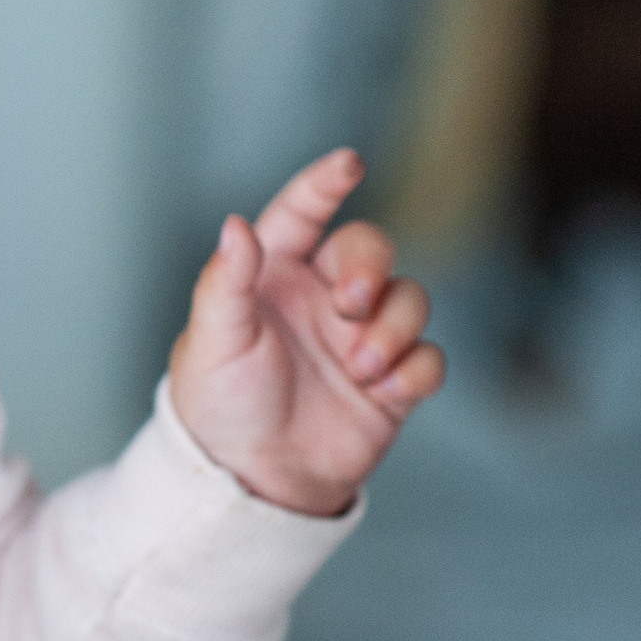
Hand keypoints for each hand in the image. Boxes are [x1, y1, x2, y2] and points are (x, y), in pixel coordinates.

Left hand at [169, 150, 444, 515]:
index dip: (324, 184)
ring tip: (360, 369)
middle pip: (371, 248)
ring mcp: (361, 338)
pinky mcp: (392, 383)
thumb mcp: (212, 342)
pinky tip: (383, 394)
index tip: (349, 162)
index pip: (303, 214)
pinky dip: (414, 371)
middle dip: (371, 268)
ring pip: (410, 299)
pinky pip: (428, 358)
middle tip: (352, 305)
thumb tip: (235, 224)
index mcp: (273, 275)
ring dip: (393, 329)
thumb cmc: (219, 404)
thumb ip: (224, 283)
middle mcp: (322, 297)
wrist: (252, 479)